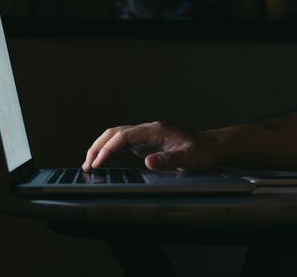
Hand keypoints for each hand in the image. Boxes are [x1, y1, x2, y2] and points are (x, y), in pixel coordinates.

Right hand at [81, 121, 221, 171]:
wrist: (210, 147)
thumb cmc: (201, 151)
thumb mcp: (188, 158)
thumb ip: (168, 160)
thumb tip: (148, 162)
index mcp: (154, 130)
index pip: (123, 136)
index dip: (108, 149)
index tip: (98, 163)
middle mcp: (147, 130)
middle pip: (114, 133)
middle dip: (98, 147)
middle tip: (87, 165)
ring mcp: (145, 135)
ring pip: (115, 136)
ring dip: (100, 147)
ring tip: (89, 164)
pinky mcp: (145, 143)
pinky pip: (121, 143)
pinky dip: (108, 150)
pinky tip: (103, 161)